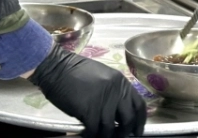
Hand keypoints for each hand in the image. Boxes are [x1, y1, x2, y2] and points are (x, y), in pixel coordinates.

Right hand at [28, 45, 146, 137]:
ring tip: (98, 135)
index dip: (140, 122)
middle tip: (117, 137)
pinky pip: (94, 130)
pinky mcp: (89, 110)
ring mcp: (103, 100)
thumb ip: (113, 92)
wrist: (57, 67)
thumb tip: (118, 113)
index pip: (139, 105)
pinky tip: (85, 133)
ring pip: (110, 128)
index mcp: (121, 82)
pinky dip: (90, 135)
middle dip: (124, 132)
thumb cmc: (76, 72)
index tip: (137, 131)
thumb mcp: (103, 78)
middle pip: (128, 120)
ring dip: (104, 136)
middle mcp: (116, 91)